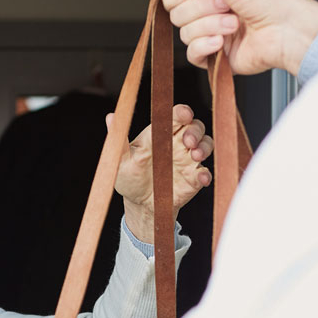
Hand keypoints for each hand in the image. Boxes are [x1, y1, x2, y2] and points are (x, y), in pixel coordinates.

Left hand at [111, 103, 211, 242]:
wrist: (139, 204)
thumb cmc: (129, 178)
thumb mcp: (120, 160)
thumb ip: (118, 140)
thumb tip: (111, 116)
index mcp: (160, 134)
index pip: (174, 117)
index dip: (182, 112)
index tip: (185, 114)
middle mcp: (177, 144)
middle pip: (195, 127)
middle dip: (195, 131)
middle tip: (188, 141)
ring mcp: (188, 160)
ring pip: (206, 145)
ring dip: (204, 147)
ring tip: (196, 155)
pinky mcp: (194, 178)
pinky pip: (206, 173)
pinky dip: (206, 174)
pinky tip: (201, 177)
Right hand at [159, 0, 317, 75]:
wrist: (285, 29)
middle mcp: (207, 12)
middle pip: (176, 13)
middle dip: (201, 8)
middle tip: (226, 4)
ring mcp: (210, 35)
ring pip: (184, 33)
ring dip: (211, 25)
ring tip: (235, 23)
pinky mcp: (214, 58)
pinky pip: (192, 54)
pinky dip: (205, 46)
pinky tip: (222, 42)